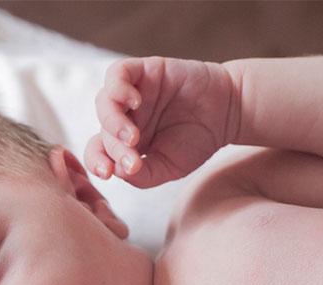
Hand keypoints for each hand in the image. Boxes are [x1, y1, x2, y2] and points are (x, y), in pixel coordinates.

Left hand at [85, 56, 238, 187]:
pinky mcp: (144, 70)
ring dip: (113, 122)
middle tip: (135, 161)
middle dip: (115, 149)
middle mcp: (125, 117)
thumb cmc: (198, 141)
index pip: (99, 151)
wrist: (226, 113)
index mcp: (126, 143)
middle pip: (103, 131)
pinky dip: (119, 88)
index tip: (106, 173)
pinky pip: (118, 74)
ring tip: (133, 136)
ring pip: (104, 102)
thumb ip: (144, 175)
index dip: (96, 161)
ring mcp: (133, 93)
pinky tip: (135, 102)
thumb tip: (117, 172)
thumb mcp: (170, 167)